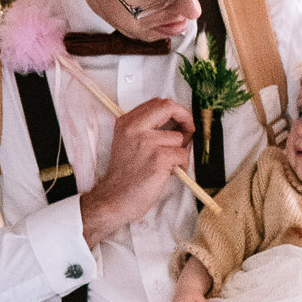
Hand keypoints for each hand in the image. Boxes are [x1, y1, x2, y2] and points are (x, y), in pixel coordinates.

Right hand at [79, 98, 193, 246]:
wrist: (114, 199)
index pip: (157, 103)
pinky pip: (183, 155)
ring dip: (179, 152)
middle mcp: (135, 129)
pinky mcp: (159, 158)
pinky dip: (181, 166)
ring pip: (179, 138)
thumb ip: (146, 129)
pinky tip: (167, 173)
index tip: (178, 123)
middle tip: (187, 133)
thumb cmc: (125, 175)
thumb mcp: (127, 143)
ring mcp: (147, 143)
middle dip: (185, 119)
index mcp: (126, 122)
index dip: (173, 111)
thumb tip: (177, 123)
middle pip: (169, 107)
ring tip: (166, 164)